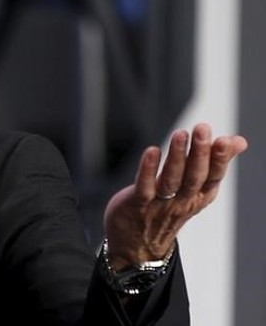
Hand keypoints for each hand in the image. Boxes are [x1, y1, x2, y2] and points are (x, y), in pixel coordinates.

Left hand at [103, 123, 247, 268]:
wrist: (138, 248)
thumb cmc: (168, 210)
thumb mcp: (196, 190)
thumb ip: (214, 164)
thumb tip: (239, 141)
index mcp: (199, 196)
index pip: (214, 177)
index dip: (221, 159)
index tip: (227, 139)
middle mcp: (182, 201)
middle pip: (194, 177)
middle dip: (200, 152)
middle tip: (203, 129)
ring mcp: (160, 204)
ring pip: (171, 180)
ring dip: (177, 157)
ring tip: (180, 134)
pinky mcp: (137, 204)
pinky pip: (145, 187)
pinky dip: (148, 170)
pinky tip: (152, 151)